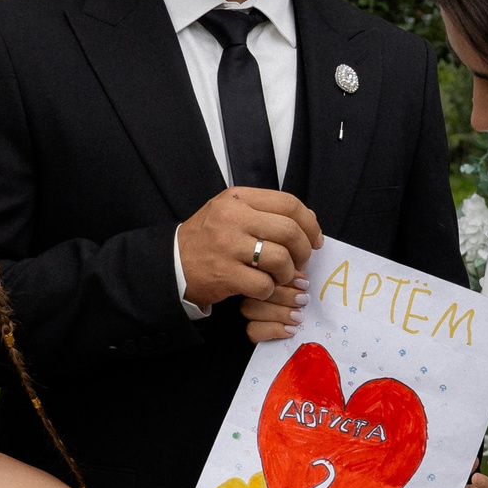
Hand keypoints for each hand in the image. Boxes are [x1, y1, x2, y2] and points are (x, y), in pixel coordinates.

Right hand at [179, 187, 323, 308]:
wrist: (172, 262)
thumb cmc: (207, 238)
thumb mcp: (232, 212)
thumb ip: (266, 212)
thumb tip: (309, 219)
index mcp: (239, 198)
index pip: (289, 203)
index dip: (310, 223)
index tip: (315, 239)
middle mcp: (233, 217)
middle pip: (289, 231)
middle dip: (303, 251)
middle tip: (301, 262)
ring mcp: (228, 246)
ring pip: (280, 259)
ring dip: (287, 273)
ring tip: (280, 277)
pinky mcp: (225, 274)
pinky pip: (264, 284)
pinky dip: (269, 290)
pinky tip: (262, 288)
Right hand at [241, 278, 306, 343]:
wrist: (302, 340)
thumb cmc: (304, 311)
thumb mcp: (302, 295)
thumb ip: (299, 284)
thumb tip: (303, 278)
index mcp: (265, 280)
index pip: (266, 274)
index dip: (285, 279)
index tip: (304, 284)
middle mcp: (251, 294)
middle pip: (257, 290)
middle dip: (284, 296)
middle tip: (303, 300)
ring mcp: (249, 314)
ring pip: (250, 308)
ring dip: (279, 313)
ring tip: (298, 317)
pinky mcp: (251, 333)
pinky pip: (253, 329)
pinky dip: (274, 329)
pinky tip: (290, 331)